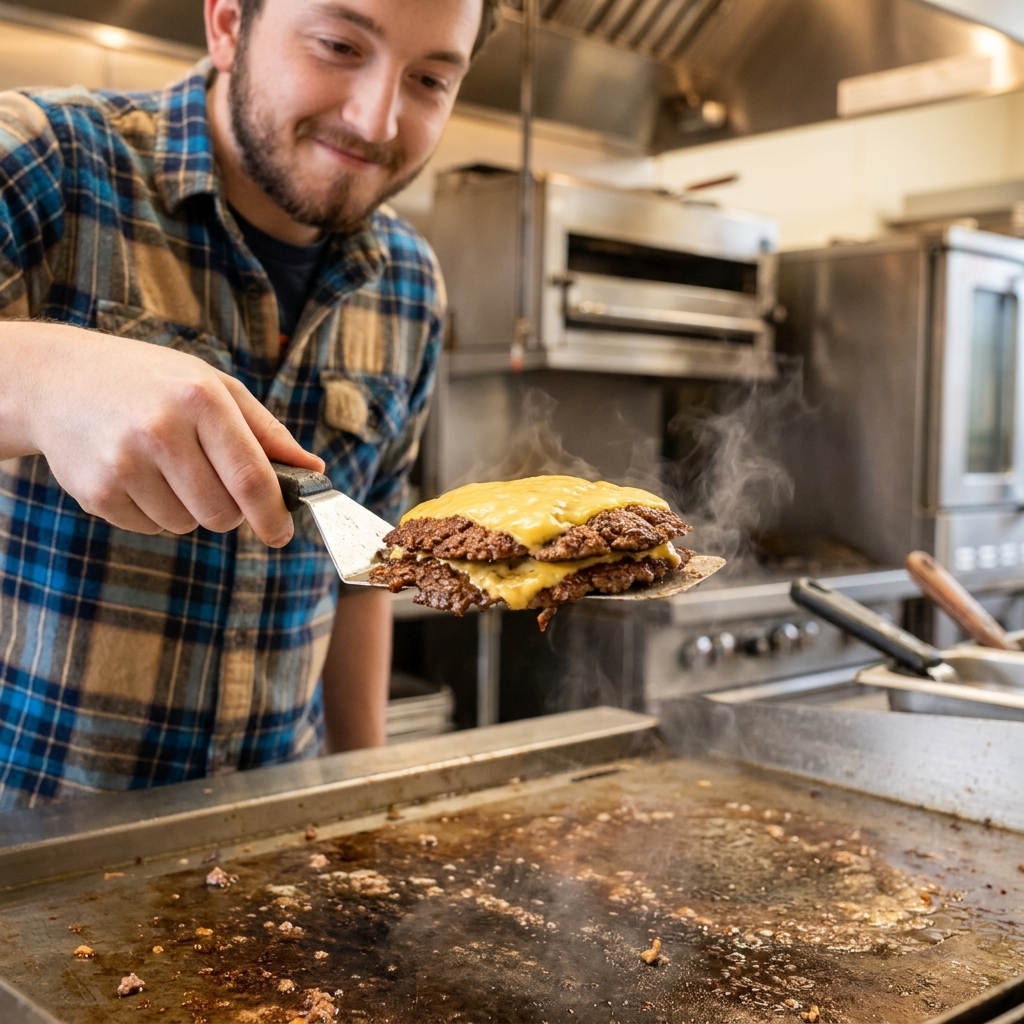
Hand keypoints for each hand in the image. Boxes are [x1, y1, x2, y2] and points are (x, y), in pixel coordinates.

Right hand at [3, 321, 322, 546]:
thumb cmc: (152, 383)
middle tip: (216, 486)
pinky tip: (137, 474)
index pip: (251, 478)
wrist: (57, 379)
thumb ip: (266, 431)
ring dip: (189, 510)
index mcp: (200, 399)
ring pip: (186, 525)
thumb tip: (313, 470)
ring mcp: (125, 463)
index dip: (273, 515)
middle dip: (230, 512)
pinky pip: (151, 528)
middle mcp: (161, 430)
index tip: (282, 533)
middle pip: (222, 513)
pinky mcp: (97, 492)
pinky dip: (155, 513)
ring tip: (167, 467)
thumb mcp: (213, 386)